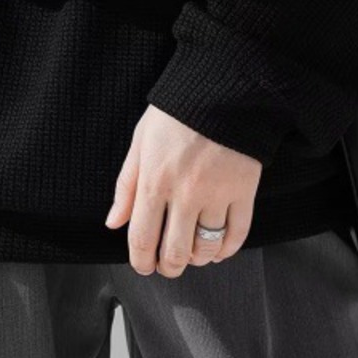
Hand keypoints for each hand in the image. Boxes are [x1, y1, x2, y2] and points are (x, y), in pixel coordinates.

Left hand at [104, 103, 261, 276]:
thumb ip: (127, 186)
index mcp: (155, 181)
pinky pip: (237, 233)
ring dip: (197, 259)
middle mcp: (185, 193)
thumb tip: (113, 222)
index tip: (144, 266)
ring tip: (192, 255)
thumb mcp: (140, 143)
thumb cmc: (176, 114)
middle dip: (169, 267)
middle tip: (167, 266)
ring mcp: (217, 193)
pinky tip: (218, 250)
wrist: (220, 90)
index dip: (141, 261)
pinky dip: (227, 249)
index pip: (143, 238)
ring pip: (206, 247)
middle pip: (176, 251)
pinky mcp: (244, 190)